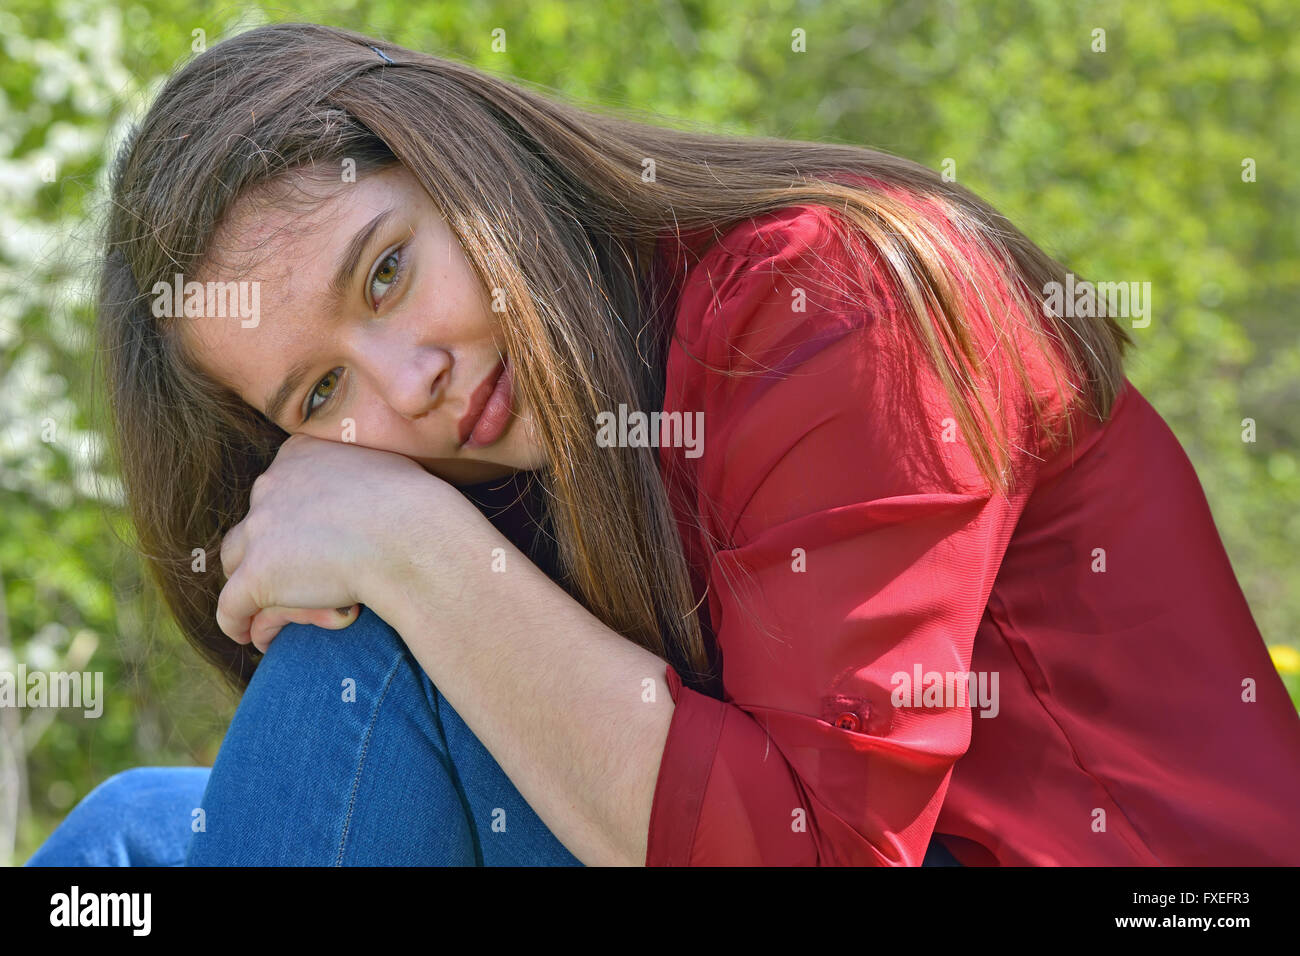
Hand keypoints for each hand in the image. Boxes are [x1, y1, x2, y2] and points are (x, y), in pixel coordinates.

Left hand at [216, 433, 448, 651]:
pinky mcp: (258, 575)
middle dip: (265, 548)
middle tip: (288, 576)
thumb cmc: (415, 505)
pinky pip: (231, 606)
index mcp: (300, 454)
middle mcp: (271, 484)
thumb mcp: (383, 467)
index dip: (290, 516)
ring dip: (246, 583)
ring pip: (235, 560)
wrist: (411, 536)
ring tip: (259, 607)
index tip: (304, 538)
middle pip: (254, 522)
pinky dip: (235, 623)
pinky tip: (246, 637)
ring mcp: (260, 529)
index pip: (279, 486)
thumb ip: (359, 474)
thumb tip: (372, 484)